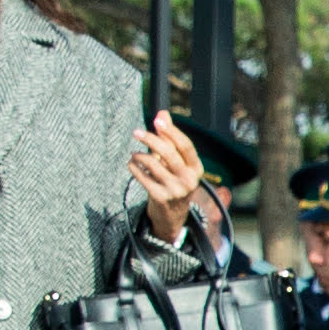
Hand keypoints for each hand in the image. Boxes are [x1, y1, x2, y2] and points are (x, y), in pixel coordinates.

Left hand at [129, 114, 206, 238]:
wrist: (173, 216)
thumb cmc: (174, 181)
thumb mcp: (176, 162)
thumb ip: (169, 137)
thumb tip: (162, 113)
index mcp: (196, 169)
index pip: (185, 146)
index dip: (172, 131)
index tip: (157, 120)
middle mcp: (189, 180)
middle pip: (169, 153)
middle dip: (151, 139)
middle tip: (136, 132)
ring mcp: (175, 190)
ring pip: (153, 164)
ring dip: (139, 156)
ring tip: (134, 154)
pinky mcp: (161, 198)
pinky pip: (143, 178)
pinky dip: (134, 168)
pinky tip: (131, 164)